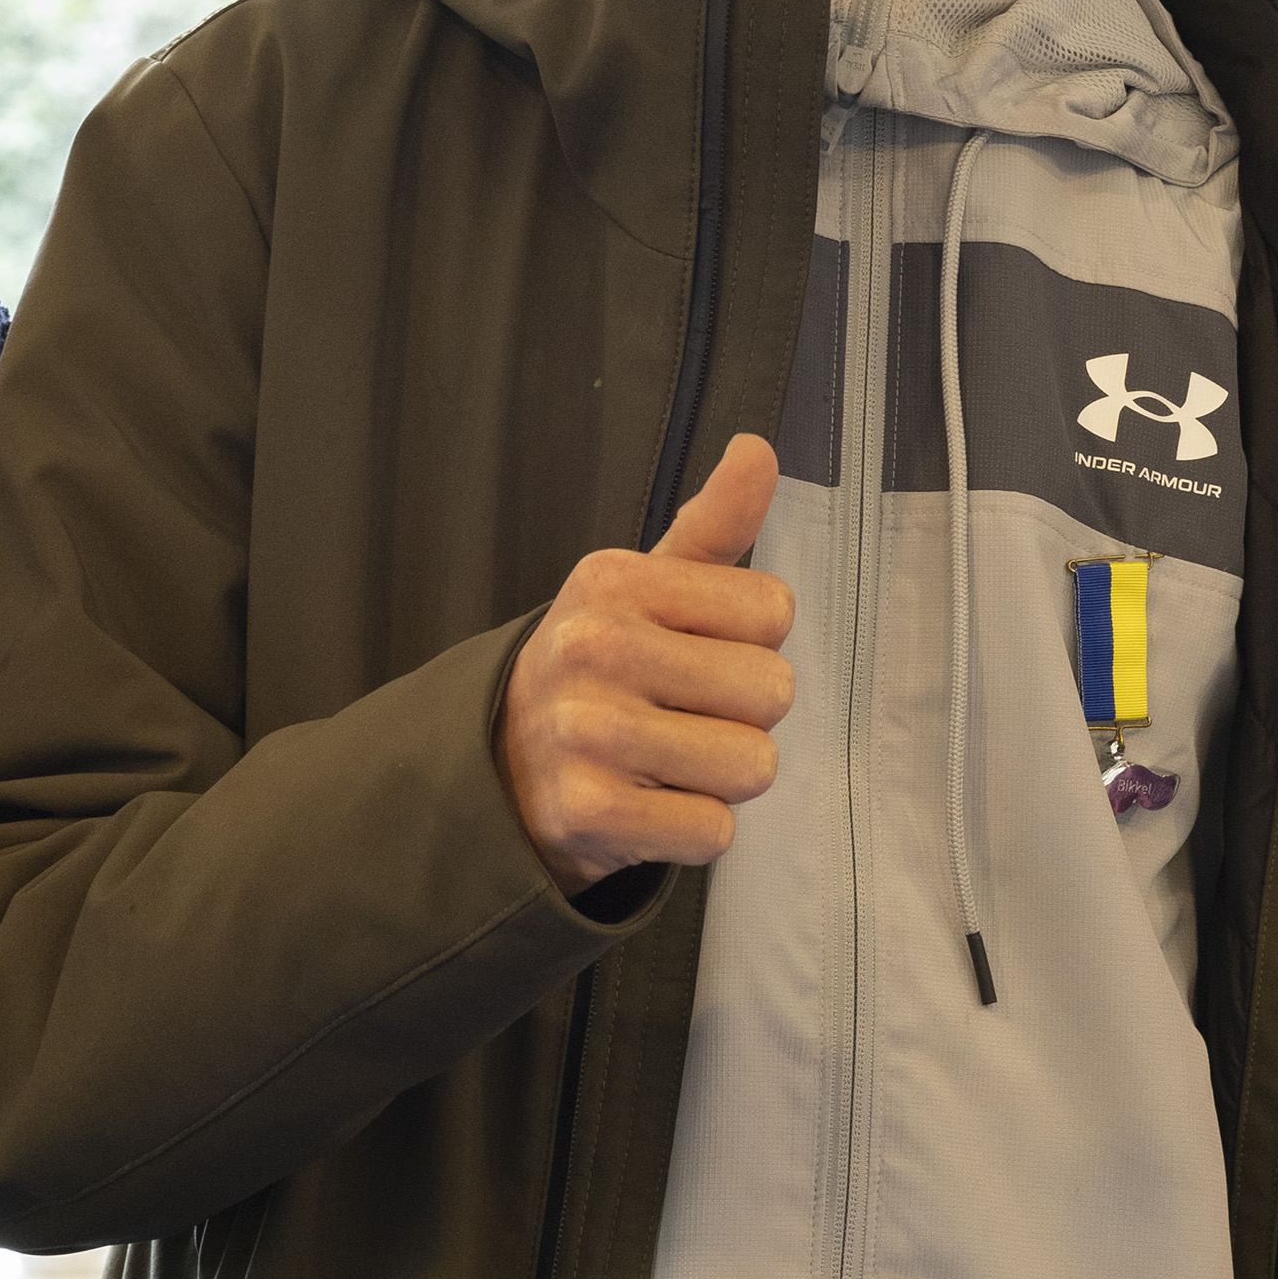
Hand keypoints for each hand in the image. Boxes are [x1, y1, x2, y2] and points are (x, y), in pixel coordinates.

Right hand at [497, 432, 794, 892]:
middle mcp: (592, 648)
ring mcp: (584, 734)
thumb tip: (757, 447)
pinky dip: (695, 831)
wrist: (504, 770)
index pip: (773, 609)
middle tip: (680, 715)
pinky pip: (714, 830)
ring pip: (753, 765)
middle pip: (773, 690)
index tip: (692, 652)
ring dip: (724, 778)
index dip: (749, 642)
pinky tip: (648, 805)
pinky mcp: (587, 813)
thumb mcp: (648, 586)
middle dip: (743, 715)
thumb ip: (715, 522)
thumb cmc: (603, 670)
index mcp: (612, 581)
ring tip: (667, 761)